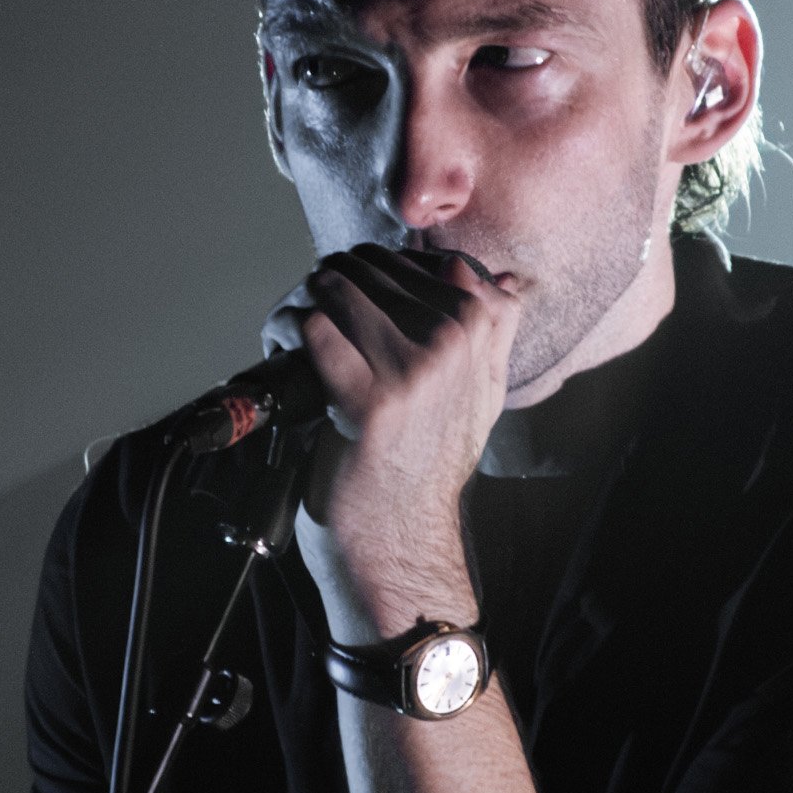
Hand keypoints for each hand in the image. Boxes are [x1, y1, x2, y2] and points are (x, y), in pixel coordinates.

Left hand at [295, 243, 518, 640]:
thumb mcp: (483, 394)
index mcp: (483, 326)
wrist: (402, 534)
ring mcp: (416, 369)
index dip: (367, 274)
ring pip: (334, 288)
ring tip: (294, 334)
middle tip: (312, 321)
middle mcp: (456, 340)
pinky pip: (313, 328)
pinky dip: (286, 332)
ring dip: (300, 304)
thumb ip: (496, 330)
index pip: (408, 257)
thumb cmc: (430, 464)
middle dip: (327, 286)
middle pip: (365, 266)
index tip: (349, 305)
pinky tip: (284, 353)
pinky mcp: (372, 400)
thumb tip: (508, 278)